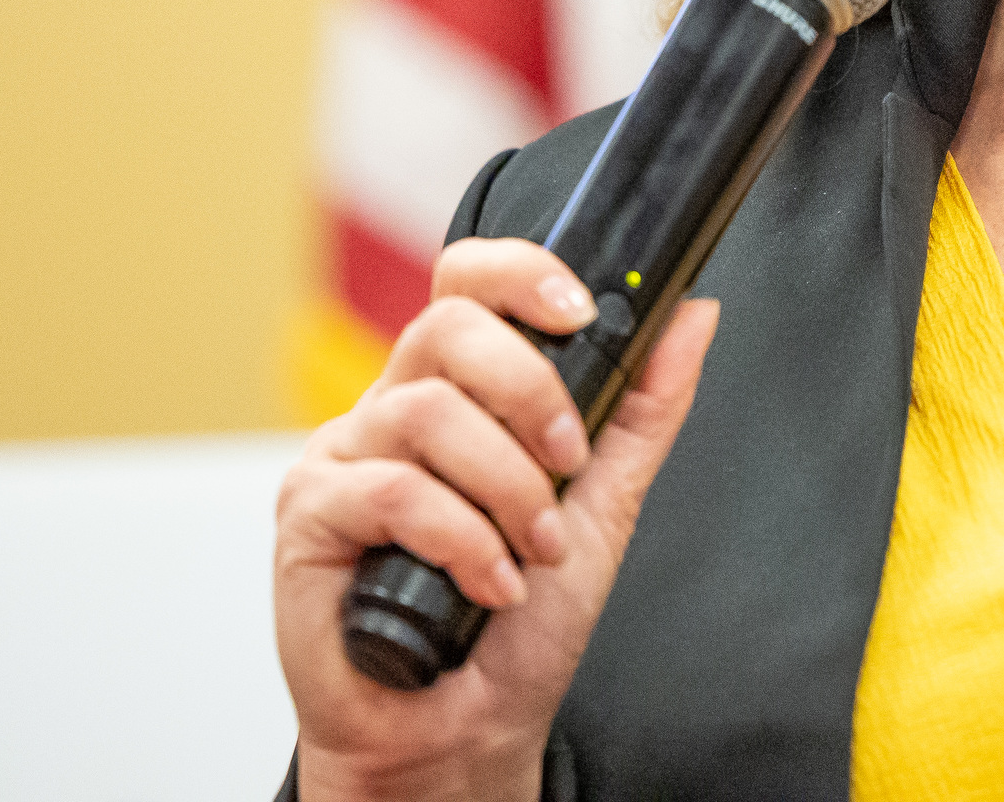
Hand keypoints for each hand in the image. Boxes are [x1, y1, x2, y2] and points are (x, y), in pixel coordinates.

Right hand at [274, 238, 717, 801]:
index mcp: (459, 390)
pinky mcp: (310, 514)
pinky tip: (490, 585)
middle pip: (447, 325)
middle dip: (530, 389)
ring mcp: (346, 456)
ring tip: (534, 551)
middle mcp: (396, 408)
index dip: (521, 275)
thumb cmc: (521, 622)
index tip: (581, 312)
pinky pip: (391, 489)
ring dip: (507, 488)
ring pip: (428, 412)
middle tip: (568, 462)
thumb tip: (693, 314)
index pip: (470, 283)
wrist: (466, 728)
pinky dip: (461, 540)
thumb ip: (643, 407)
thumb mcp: (605, 502)